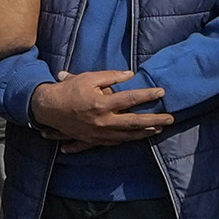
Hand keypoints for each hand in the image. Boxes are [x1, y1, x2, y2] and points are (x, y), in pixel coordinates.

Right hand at [30, 69, 174, 150]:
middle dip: (155, 121)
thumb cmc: (68, 90)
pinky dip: (129, 140)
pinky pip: (115, 142)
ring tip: (159, 129)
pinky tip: (139, 137)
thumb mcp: (88, 78)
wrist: (47, 109)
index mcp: (101, 104)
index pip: (130, 99)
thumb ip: (111, 76)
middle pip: (134, 122)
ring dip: (145, 133)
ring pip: (127, 136)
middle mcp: (102, 121)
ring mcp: (98, 134)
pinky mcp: (94, 140)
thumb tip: (130, 75)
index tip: (162, 92)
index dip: (147, 95)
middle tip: (171, 119)